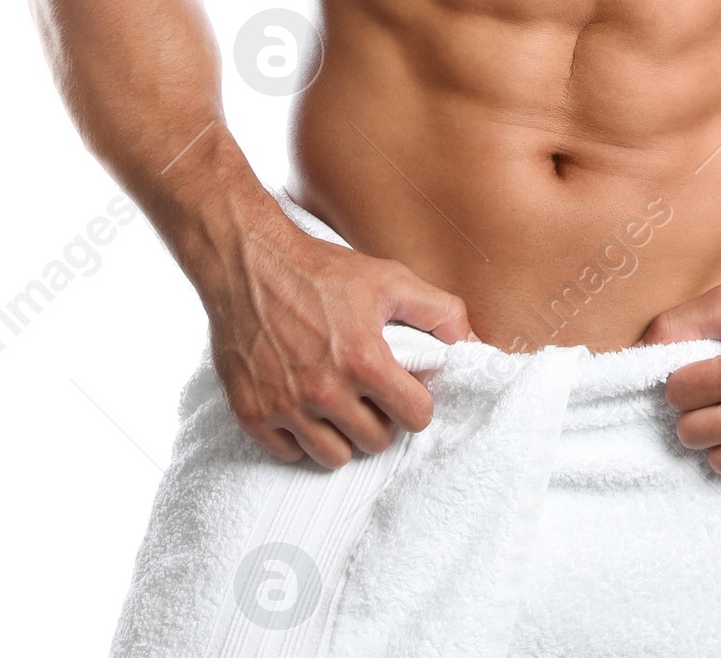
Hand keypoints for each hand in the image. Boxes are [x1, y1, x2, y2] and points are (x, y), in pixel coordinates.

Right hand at [197, 197, 472, 468]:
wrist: (249, 262)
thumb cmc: (321, 270)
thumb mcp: (389, 278)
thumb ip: (439, 311)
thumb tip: (471, 342)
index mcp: (364, 361)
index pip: (416, 417)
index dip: (417, 401)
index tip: (406, 387)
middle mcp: (325, 391)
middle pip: (376, 442)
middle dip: (381, 419)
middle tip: (370, 392)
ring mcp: (285, 406)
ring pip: (334, 458)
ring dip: (342, 434)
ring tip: (339, 402)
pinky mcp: (252, 413)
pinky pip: (289, 453)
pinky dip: (300, 437)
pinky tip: (303, 404)